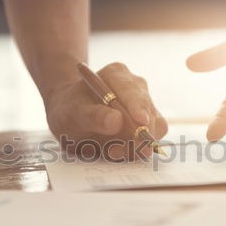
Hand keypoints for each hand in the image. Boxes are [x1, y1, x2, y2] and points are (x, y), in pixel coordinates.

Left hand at [44, 62, 167, 158]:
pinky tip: (117, 149)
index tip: (141, 122)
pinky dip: (137, 148)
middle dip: (137, 133)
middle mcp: (135, 86)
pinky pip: (152, 137)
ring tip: (111, 151)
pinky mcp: (148, 121)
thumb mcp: (73, 112)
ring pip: (155, 126)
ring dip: (137, 144)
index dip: (138, 107)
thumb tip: (117, 121)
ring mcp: (144, 104)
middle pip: (148, 110)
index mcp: (116, 74)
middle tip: (115, 150)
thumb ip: (93, 116)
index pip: (133, 91)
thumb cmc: (70, 109)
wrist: (71, 116)